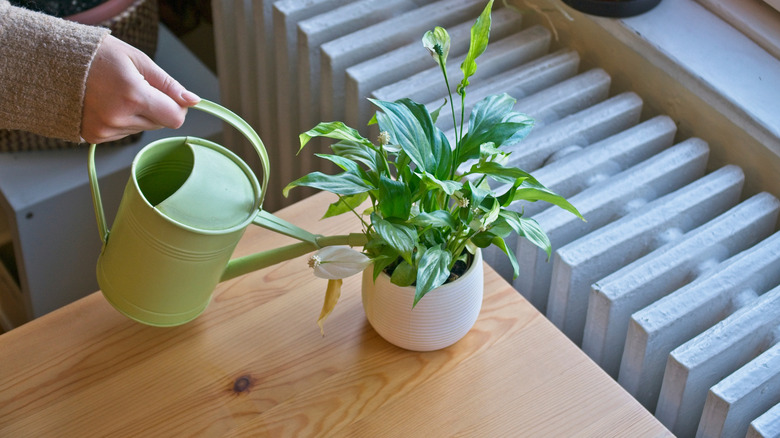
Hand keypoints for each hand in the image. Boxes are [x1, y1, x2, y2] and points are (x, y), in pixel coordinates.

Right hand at [81, 35, 199, 143]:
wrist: (53, 63)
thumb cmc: (97, 56)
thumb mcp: (138, 60)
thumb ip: (168, 84)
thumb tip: (192, 100)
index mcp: (133, 95)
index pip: (175, 118)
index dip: (178, 107)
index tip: (170, 97)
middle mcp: (119, 117)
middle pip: (160, 124)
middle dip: (157, 108)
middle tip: (138, 88)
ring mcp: (105, 130)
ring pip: (142, 129)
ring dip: (139, 115)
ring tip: (118, 94)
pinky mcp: (95, 137)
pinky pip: (124, 134)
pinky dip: (123, 121)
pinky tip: (108, 104)